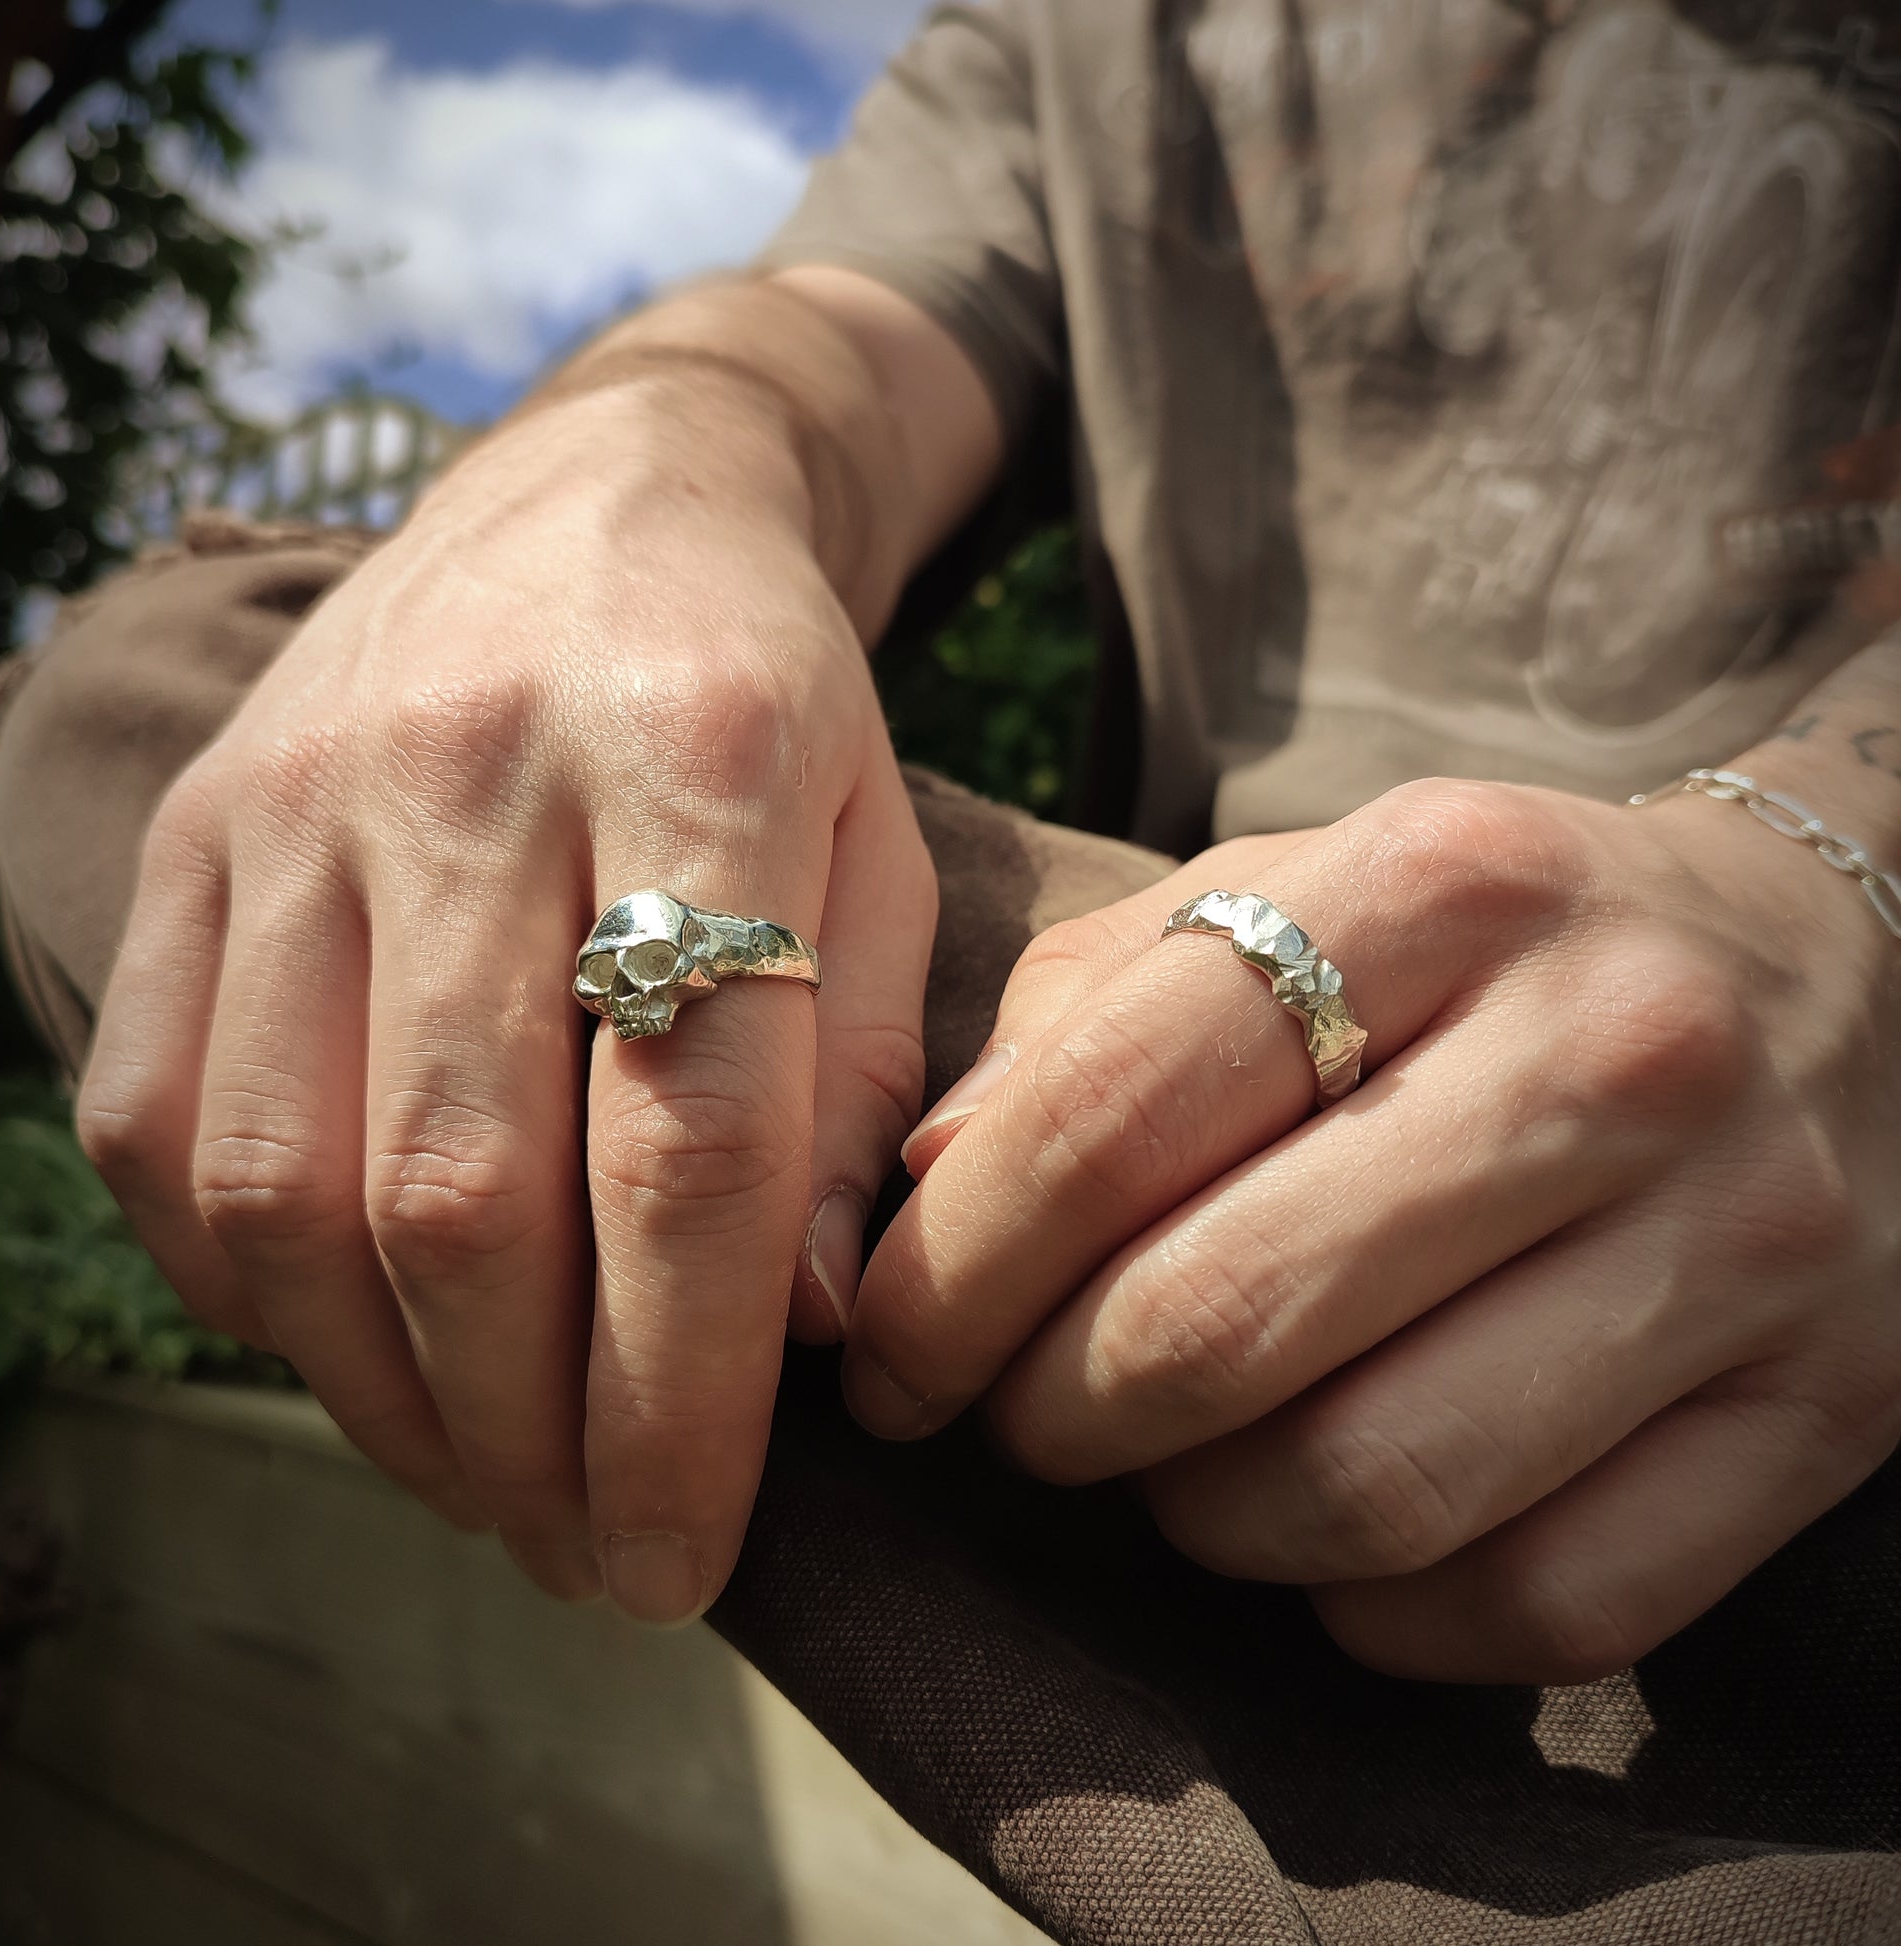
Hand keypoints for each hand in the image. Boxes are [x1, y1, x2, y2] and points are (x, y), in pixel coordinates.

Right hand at [76, 399, 936, 1618]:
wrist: (602, 498)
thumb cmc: (775, 703)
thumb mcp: (884, 853)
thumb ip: (855, 1083)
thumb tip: (803, 1337)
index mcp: (705, 753)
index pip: (685, 1148)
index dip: (684, 1397)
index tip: (692, 1554)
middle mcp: (475, 767)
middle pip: (467, 1193)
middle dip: (533, 1439)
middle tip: (599, 1555)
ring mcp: (300, 795)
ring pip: (292, 1184)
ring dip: (387, 1395)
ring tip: (492, 1480)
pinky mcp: (193, 828)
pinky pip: (167, 1115)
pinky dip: (252, 1281)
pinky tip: (359, 1339)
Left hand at [846, 778, 1900, 1681]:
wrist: (1839, 973)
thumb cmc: (1490, 948)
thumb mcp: (1290, 897)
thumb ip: (1089, 1011)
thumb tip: (926, 1187)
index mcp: (1443, 881)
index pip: (1116, 1107)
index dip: (952, 1269)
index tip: (893, 1353)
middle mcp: (1611, 1049)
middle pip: (1222, 1322)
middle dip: (1051, 1412)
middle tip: (1018, 1413)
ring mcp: (1742, 1243)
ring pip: (1372, 1492)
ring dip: (1203, 1519)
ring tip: (1173, 1461)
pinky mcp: (1822, 1413)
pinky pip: (1541, 1604)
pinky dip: (1378, 1611)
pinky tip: (1335, 1532)